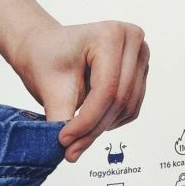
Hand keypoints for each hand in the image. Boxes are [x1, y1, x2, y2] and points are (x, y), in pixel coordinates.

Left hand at [9, 19, 149, 162]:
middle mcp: (132, 41)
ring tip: (76, 135)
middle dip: (93, 129)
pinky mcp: (139, 73)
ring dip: (101, 127)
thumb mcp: (50, 87)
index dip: (86, 120)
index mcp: (110, 34)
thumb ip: (63, 119)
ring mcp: (139, 57)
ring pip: (127, 107)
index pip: (106, 89)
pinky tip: (90, 121)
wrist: (44, 48)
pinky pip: (131, 109)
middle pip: (119, 99)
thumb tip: (70, 151)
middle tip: (70, 149)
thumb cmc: (45, 57)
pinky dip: (111, 121)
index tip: (64, 140)